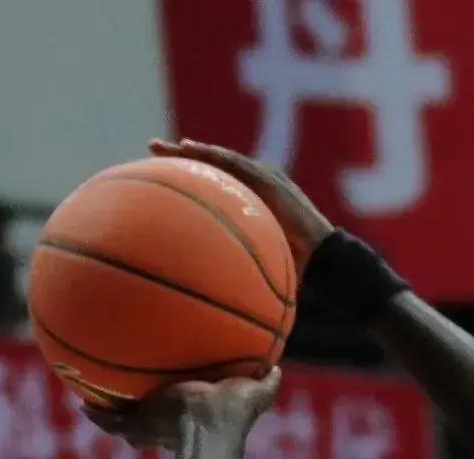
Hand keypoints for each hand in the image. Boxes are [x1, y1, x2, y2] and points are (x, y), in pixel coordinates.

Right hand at [86, 368, 280, 450]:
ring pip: (124, 424)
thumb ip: (267, 384)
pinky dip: (96, 415)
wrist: (209, 426)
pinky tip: (81, 403)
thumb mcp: (253, 394)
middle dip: (137, 418)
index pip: (177, 418)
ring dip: (110, 415)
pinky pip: (109, 421)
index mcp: (190, 418)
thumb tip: (278, 368)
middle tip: (129, 402)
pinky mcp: (137, 425)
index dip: (172, 410)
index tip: (172, 400)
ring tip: (94, 401)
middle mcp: (166, 427)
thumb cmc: (232, 414)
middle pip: (146, 425)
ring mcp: (149, 428)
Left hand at [148, 138, 336, 269]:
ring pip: (219, 160)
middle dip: (181, 158)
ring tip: (164, 147)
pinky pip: (233, 164)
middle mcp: (255, 186)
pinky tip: (188, 149)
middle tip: (151, 148)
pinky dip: (210, 155)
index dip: (188, 178)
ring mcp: (263, 179)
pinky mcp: (269, 179)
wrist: (322, 261)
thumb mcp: (255, 267)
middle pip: (212, 168)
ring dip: (191, 151)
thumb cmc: (293, 273)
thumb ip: (234, 270)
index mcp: (251, 203)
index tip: (159, 175)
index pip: (214, 185)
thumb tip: (208, 296)